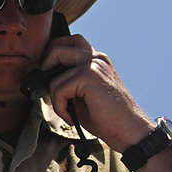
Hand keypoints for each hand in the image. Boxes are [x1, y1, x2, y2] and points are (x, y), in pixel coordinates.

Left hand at [41, 33, 171, 171]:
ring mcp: (93, 65)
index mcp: (96, 59)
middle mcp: (95, 57)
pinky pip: (59, 90)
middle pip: (57, 47)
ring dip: (55, 99)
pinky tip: (72, 117)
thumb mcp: (83, 93)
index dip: (52, 54)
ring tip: (68, 113)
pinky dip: (60, 108)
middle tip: (50, 91)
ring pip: (53, 75)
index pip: (68, 42)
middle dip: (45, 68)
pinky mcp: (89, 77)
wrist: (128, 130)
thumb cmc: (106, 116)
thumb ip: (68, 81)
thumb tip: (42, 80)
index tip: (47, 74)